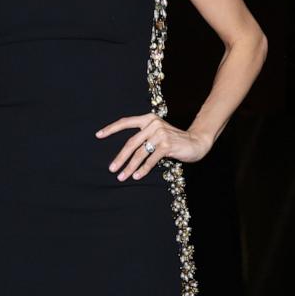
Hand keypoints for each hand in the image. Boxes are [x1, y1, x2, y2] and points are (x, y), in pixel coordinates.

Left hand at [96, 113, 211, 180]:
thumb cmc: (174, 140)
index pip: (126, 122)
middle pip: (131, 143)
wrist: (196, 142)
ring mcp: (160, 134)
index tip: (98, 135)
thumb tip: (124, 153)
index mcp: (148, 119)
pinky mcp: (166, 145)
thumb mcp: (157, 133)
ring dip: (129, 167)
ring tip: (122, 176)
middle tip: (112, 168)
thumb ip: (143, 137)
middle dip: (120, 157)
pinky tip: (137, 176)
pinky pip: (151, 160)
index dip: (111, 129)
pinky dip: (143, 169)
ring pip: (139, 153)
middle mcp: (153, 124)